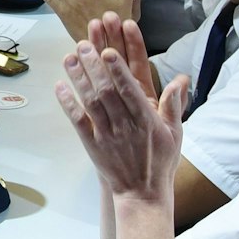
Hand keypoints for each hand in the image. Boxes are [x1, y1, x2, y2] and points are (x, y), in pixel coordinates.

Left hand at [54, 19, 184, 203]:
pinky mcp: (92, 144)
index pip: (131, 90)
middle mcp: (125, 125)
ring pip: (90, 102)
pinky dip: (68, 103)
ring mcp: (107, 135)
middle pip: (106, 91)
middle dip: (94, 67)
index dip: (118, 71)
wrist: (143, 194)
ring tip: (69, 56)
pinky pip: (78, 121)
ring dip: (79, 79)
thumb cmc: (160, 162)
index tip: (109, 51)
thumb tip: (179, 81)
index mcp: (147, 120)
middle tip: (84, 43)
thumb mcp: (175, 133)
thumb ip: (174, 106)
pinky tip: (60, 86)